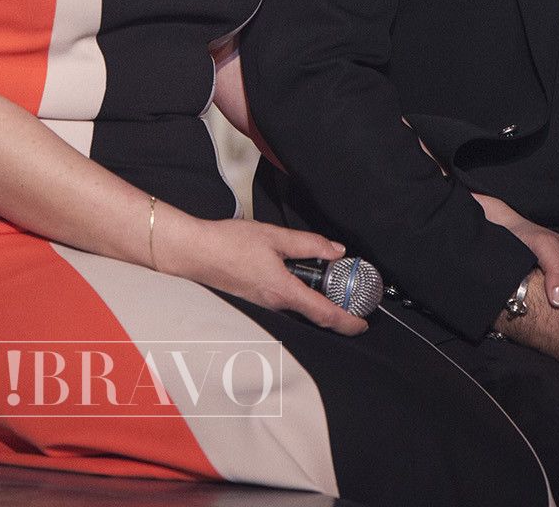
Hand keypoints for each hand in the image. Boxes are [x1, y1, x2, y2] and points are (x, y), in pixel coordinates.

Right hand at [153, 210, 367, 336]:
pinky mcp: (256, 299)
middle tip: (353, 297)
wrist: (194, 252)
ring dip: (321, 304)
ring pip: (301, 310)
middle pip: (316, 317)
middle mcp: (275, 304)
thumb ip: (308, 244)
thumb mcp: (274, 236)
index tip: (364, 322)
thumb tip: (335, 249)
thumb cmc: (228, 244)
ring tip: (333, 286)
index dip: (349, 322)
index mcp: (284, 290)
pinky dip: (303, 297)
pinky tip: (303, 280)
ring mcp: (265, 305)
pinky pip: (287, 303)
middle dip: (339, 312)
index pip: (325, 315)